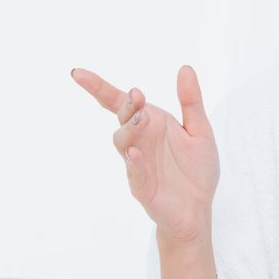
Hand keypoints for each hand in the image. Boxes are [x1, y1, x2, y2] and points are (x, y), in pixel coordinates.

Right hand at [72, 65, 219, 244]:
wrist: (198, 210)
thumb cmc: (196, 170)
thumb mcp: (200, 131)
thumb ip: (191, 102)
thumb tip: (185, 68)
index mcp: (151, 124)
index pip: (120, 102)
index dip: (98, 87)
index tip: (78, 74)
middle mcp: (139, 141)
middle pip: (122, 119)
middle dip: (126, 106)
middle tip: (138, 96)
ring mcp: (137, 164)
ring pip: (123, 144)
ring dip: (129, 130)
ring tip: (140, 118)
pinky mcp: (143, 187)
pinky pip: (134, 173)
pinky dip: (134, 163)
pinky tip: (135, 154)